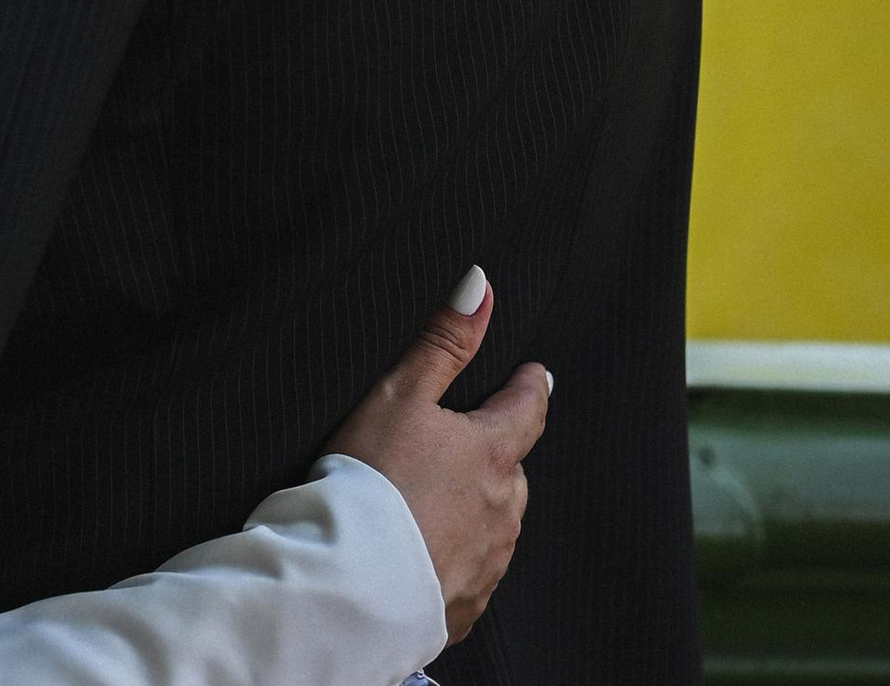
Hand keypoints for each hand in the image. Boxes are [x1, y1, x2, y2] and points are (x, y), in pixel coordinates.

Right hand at [326, 269, 549, 643]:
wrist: (352, 577)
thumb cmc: (372, 478)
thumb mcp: (400, 392)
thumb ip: (443, 341)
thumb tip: (481, 286)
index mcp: (491, 454)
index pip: (527, 410)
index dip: (531, 387)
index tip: (537, 375)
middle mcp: (503, 510)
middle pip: (513, 470)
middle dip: (498, 454)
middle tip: (471, 442)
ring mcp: (488, 561)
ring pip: (497, 523)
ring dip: (479, 507)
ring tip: (442, 498)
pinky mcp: (465, 603)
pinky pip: (472, 572)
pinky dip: (456, 555)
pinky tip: (427, 551)